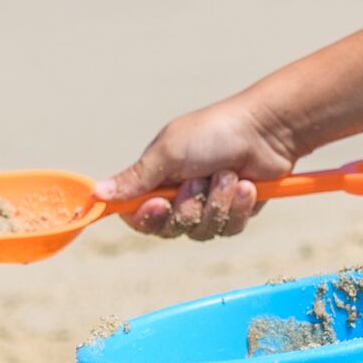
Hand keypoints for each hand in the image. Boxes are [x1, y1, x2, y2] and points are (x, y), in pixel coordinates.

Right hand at [106, 98, 298, 239]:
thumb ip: (135, 178)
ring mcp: (208, 205)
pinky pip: (229, 228)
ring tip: (229, 175)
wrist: (266, 131)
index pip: (137, 215)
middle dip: (189, 207)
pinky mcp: (234, 212)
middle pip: (170, 229)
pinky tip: (247, 185)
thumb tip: (95, 194)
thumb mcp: (169, 152)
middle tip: (200, 181)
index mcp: (158, 178)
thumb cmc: (214, 133)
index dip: (147, 217)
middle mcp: (180, 194)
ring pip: (202, 231)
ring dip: (217, 202)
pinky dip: (237, 206)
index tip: (160, 204)